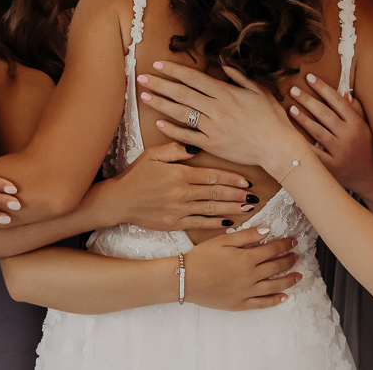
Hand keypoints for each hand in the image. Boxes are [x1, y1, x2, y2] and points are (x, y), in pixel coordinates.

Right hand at [94, 142, 254, 230]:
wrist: (118, 201)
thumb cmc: (135, 176)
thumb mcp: (153, 155)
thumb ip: (175, 150)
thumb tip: (196, 147)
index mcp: (179, 174)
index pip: (212, 176)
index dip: (231, 179)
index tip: (246, 181)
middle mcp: (182, 192)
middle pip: (216, 193)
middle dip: (237, 195)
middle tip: (254, 196)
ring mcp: (179, 209)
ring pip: (212, 209)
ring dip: (232, 209)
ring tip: (248, 208)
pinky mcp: (175, 223)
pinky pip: (200, 224)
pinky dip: (216, 224)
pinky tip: (230, 223)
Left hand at [136, 61, 303, 168]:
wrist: (278, 147)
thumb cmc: (272, 118)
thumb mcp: (259, 91)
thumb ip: (239, 77)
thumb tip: (224, 65)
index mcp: (226, 93)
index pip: (193, 78)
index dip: (174, 70)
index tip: (158, 64)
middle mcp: (216, 108)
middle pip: (181, 93)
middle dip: (160, 84)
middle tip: (142, 78)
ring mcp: (212, 127)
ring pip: (181, 113)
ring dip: (161, 104)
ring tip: (145, 96)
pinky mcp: (212, 145)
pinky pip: (187, 136)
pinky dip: (173, 130)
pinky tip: (159, 123)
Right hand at [185, 226, 301, 310]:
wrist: (186, 279)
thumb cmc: (202, 257)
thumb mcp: (223, 240)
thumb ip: (246, 235)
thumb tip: (267, 230)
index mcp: (247, 258)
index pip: (272, 249)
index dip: (285, 244)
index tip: (293, 241)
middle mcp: (251, 276)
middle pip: (276, 267)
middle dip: (289, 260)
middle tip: (297, 256)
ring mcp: (247, 291)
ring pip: (274, 286)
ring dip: (289, 280)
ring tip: (298, 275)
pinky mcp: (241, 303)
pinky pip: (262, 303)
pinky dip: (275, 300)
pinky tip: (284, 297)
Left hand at [287, 74, 372, 193]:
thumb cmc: (368, 149)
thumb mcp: (367, 128)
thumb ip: (357, 110)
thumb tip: (346, 93)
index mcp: (357, 124)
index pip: (338, 101)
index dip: (323, 88)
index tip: (309, 77)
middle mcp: (349, 136)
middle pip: (325, 114)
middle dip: (308, 100)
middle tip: (293, 90)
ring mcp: (340, 152)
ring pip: (318, 132)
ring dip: (303, 119)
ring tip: (291, 108)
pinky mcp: (332, 167)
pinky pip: (314, 154)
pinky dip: (303, 144)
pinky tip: (291, 136)